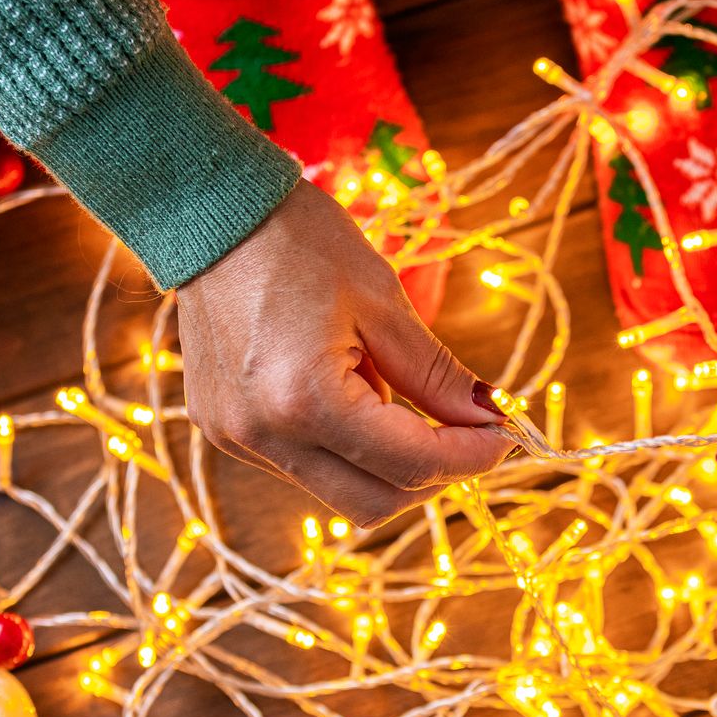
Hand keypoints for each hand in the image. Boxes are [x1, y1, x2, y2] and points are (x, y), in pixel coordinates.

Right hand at [174, 180, 510, 524]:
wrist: (212, 211)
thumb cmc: (301, 242)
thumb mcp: (384, 303)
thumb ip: (437, 376)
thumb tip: (488, 420)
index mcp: (306, 402)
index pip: (411, 465)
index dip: (470, 456)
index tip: (504, 433)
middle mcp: (264, 436)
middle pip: (375, 505)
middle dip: (432, 476)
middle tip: (466, 432)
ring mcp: (237, 440)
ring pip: (339, 492)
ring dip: (386, 462)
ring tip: (388, 388)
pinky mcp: (224, 432)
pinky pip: (303, 466)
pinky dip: (344, 448)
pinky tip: (344, 389)